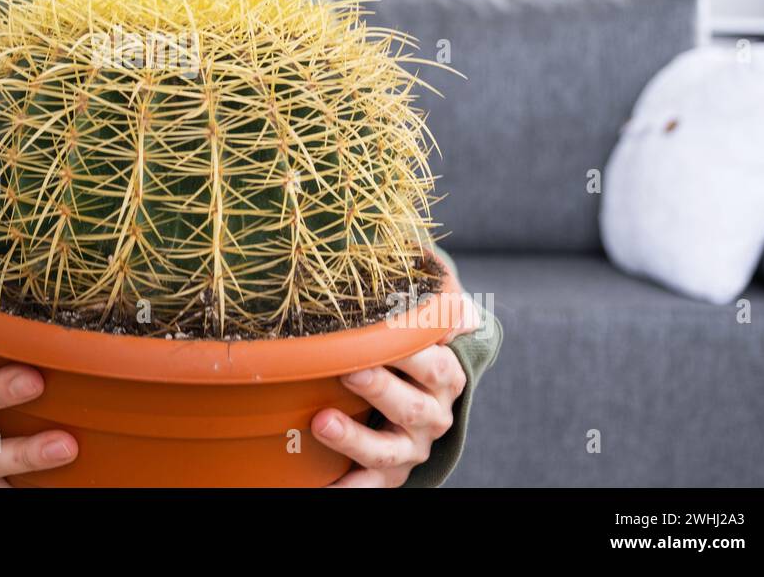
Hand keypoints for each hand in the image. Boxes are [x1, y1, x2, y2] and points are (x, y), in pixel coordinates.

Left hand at [312, 268, 481, 487]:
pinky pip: (369, 488)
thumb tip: (439, 274)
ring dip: (354, 437)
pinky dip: (348, 489)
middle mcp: (432, 414)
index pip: (433, 361)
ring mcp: (410, 448)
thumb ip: (428, 302)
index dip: (411, 348)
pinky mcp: (388, 475)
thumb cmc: (403, 353)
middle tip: (348, 369)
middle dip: (381, 387)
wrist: (411, 408)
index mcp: (442, 375)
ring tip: (321, 421)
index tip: (382, 329)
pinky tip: (322, 487)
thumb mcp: (419, 327)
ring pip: (387, 449)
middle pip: (411, 405)